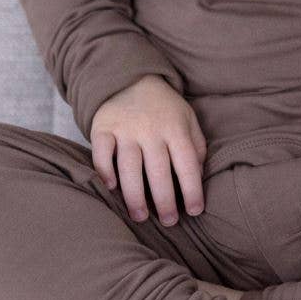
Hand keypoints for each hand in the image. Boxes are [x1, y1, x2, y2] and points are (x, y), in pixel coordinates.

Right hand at [89, 74, 207, 225]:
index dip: (193, 190)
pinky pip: (102, 153)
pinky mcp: (103, 128)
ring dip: (135, 196)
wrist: (129, 77)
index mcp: (175, 128)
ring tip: (141, 216)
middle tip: (169, 222)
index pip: (187, 164)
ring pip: (129, 167)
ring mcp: (125, 128)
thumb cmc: (164, 107)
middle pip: (158, 171)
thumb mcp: (188, 119)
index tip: (195, 211)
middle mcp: (151, 129)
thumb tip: (198, 177)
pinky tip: (112, 188)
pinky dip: (105, 171)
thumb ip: (196, 146)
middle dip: (165, 201)